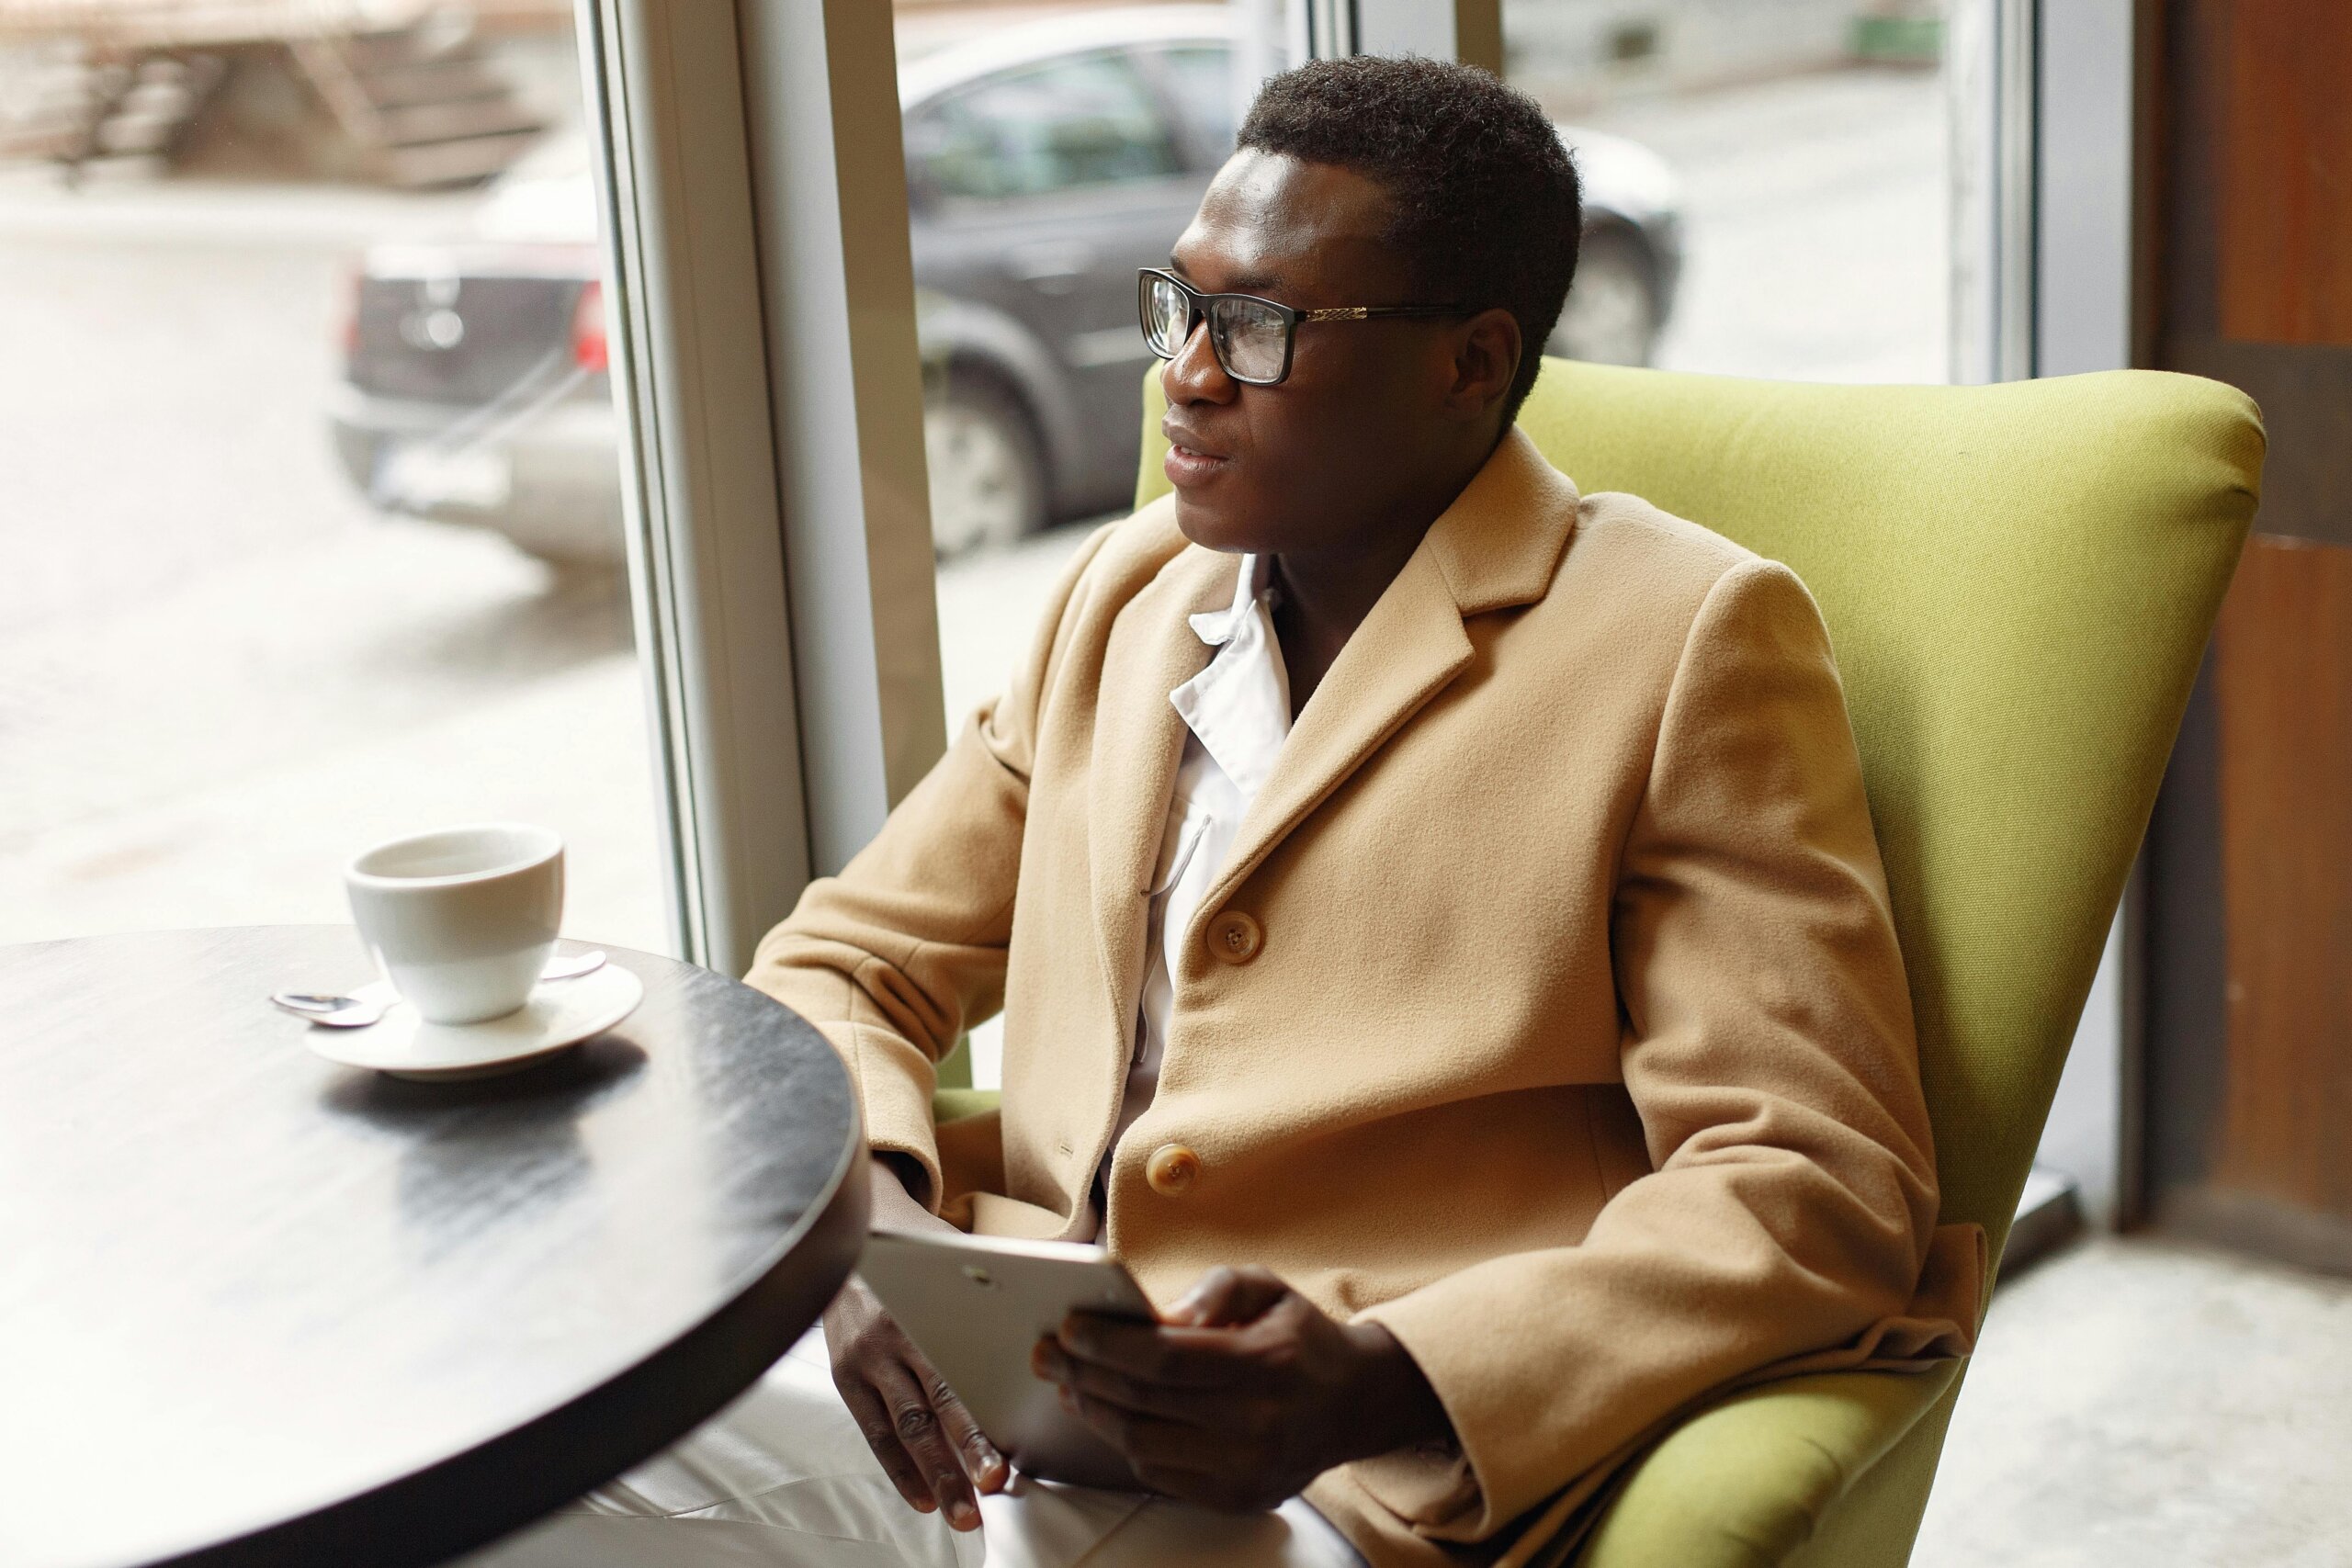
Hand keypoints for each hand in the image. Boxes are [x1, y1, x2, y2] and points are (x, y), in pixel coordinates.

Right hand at [823, 1158, 1007, 1530]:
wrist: (849, 1231)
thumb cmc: (920, 1250)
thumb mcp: (958, 1256)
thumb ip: (1001, 1286)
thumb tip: (1070, 1299)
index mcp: (924, 1310)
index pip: (955, 1379)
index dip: (979, 1424)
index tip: (1006, 1461)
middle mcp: (892, 1338)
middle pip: (931, 1410)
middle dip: (962, 1456)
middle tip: (991, 1491)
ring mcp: (864, 1360)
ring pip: (903, 1429)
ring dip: (933, 1474)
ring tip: (960, 1513)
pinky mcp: (845, 1375)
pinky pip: (873, 1431)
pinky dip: (898, 1467)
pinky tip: (923, 1497)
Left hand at [1031, 1265, 1447, 1511]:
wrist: (1353, 1403)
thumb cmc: (1298, 1337)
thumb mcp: (1268, 1287)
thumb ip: (1216, 1289)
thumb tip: (1162, 1316)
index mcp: (1267, 1364)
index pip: (1167, 1361)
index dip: (1108, 1345)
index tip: (1068, 1327)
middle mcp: (1259, 1425)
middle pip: (1143, 1405)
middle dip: (1084, 1374)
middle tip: (1050, 1351)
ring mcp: (1247, 1471)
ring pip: (1141, 1444)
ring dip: (1094, 1410)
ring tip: (1070, 1380)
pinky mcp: (1236, 1499)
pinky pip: (1158, 1473)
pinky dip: (1124, 1440)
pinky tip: (1107, 1411)